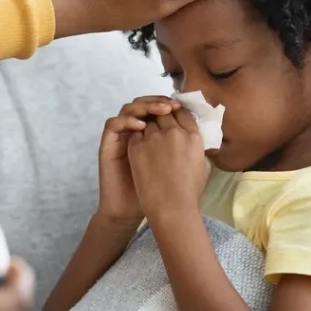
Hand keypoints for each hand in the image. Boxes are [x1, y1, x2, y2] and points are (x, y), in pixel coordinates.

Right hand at [97, 95, 180, 223]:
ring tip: (161, 112)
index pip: (158, 109)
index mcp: (150, 134)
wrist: (132, 209)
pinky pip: (113, 124)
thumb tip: (202, 134)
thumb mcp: (176, 166)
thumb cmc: (156, 191)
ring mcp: (121, 136)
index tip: (183, 105)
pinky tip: (141, 127)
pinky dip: (127, 121)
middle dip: (158, 102)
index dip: (169, 104)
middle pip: (143, 103)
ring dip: (144, 106)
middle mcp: (134, 131)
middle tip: (172, 106)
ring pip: (128, 108)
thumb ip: (185, 149)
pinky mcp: (108, 144)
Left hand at [127, 108, 209, 218]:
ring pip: (148, 121)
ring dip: (148, 126)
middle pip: (164, 113)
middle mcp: (173, 132)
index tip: (173, 115)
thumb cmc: (190, 191)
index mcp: (193, 136)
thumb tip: (191, 139)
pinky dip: (137, 135)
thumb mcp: (203, 165)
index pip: (183, 113)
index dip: (177, 112)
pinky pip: (136, 132)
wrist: (170, 206)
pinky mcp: (136, 145)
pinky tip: (139, 145)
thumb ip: (196, 146)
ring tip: (148, 136)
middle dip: (161, 115)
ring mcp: (153, 137)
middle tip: (158, 123)